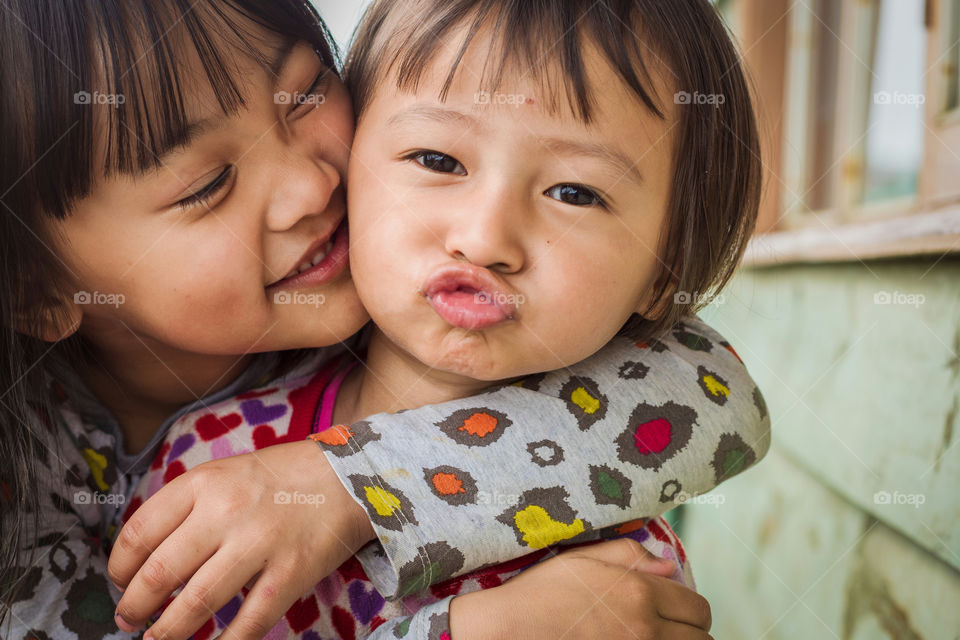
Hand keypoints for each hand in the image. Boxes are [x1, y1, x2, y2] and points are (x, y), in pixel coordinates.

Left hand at [108, 440, 374, 639]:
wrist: (349, 476)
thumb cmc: (281, 477)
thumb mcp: (226, 473)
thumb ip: (188, 506)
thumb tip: (146, 557)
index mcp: (204, 483)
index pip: (140, 532)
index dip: (119, 567)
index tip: (119, 582)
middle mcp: (226, 512)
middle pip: (160, 573)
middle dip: (135, 607)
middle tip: (129, 620)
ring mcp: (259, 544)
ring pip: (197, 603)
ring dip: (167, 632)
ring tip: (156, 639)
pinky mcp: (290, 573)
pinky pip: (248, 622)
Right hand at [449, 538, 712, 639]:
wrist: (508, 630)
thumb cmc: (541, 592)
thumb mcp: (583, 560)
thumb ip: (631, 556)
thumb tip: (669, 565)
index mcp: (640, 594)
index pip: (697, 608)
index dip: (689, 607)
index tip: (675, 608)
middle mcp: (645, 630)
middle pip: (701, 639)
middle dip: (690, 631)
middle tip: (669, 627)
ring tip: (656, 637)